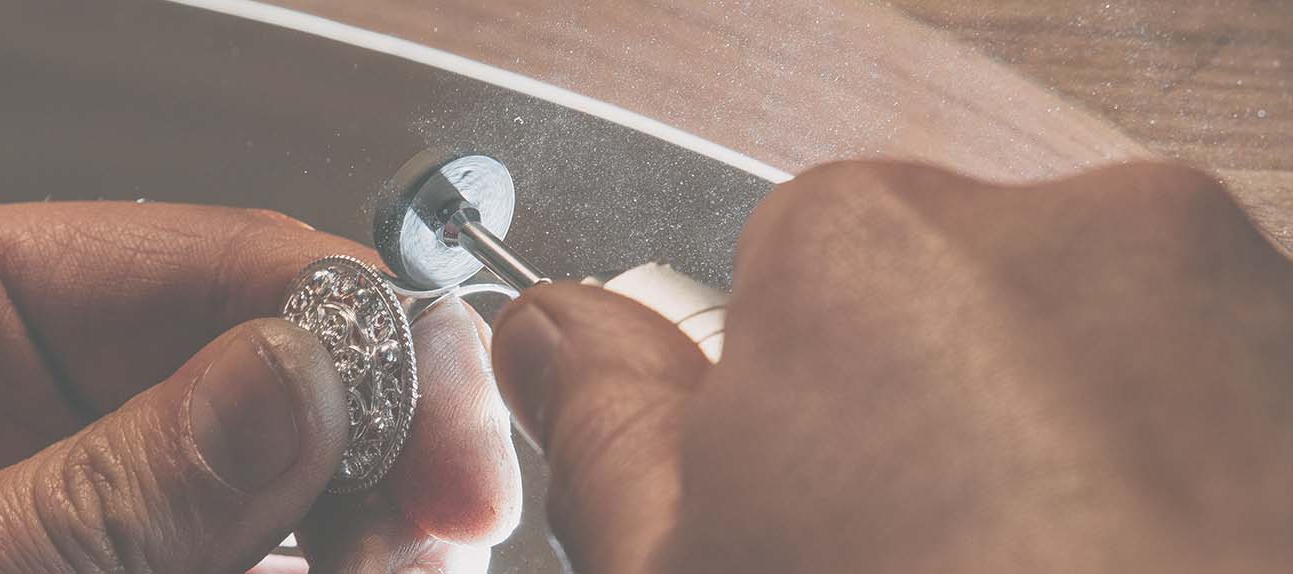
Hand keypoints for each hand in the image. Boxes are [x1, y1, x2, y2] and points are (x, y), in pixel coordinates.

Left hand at [0, 203, 520, 571]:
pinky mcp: (32, 549)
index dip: (347, 323)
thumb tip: (307, 374)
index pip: (184, 258)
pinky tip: (332, 572)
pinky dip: (266, 561)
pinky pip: (181, 539)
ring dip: (333, 515)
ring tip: (398, 565)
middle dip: (359, 435)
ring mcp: (12, 478)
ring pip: (230, 468)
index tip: (445, 419)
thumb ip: (109, 483)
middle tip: (445, 526)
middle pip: (230, 363)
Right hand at [491, 162, 1292, 571]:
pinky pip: (1193, 404)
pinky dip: (1161, 480)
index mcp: (865, 248)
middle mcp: (1067, 232)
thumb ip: (605, 426)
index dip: (781, 422)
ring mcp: (1226, 303)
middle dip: (919, 425)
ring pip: (1078, 364)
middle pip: (941, 314)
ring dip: (1052, 454)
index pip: (778, 283)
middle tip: (912, 568)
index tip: (801, 514)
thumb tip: (555, 338)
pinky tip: (1129, 564)